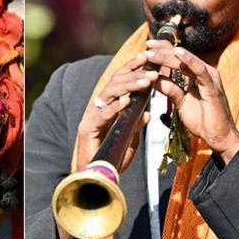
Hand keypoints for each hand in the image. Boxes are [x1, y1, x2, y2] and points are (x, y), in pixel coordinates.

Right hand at [75, 53, 153, 172]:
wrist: (96, 180)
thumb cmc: (112, 160)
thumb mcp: (130, 139)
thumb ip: (136, 125)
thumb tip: (148, 113)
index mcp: (108, 107)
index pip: (120, 82)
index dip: (133, 69)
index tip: (148, 58)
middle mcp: (98, 108)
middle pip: (114, 83)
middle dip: (134, 72)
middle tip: (152, 66)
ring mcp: (91, 117)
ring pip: (109, 94)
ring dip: (129, 86)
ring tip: (147, 81)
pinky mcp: (86, 129)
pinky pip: (102, 115)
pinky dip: (115, 108)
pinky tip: (127, 101)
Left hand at [145, 40, 238, 162]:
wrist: (217, 137)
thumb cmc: (201, 119)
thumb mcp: (179, 101)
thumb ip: (168, 88)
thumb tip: (152, 77)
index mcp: (196, 74)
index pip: (178, 56)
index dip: (162, 49)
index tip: (146, 45)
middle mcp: (204, 72)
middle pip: (180, 55)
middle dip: (161, 50)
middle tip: (146, 45)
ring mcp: (209, 77)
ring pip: (186, 60)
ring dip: (167, 55)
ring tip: (151, 51)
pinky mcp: (213, 86)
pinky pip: (200, 70)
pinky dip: (189, 60)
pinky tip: (178, 52)